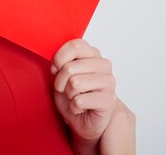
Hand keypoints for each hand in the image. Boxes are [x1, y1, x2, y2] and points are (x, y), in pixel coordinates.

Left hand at [51, 39, 134, 154]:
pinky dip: (74, 107)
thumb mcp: (61, 74)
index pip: (75, 45)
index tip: (56, 68)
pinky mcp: (109, 100)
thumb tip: (56, 62)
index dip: (59, 58)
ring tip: (74, 97)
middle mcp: (104, 65)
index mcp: (93, 54)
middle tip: (65, 89)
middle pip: (69, 68)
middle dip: (60, 82)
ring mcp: (109, 82)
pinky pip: (79, 101)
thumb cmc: (72, 95)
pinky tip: (81, 107)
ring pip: (74, 83)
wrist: (83, 119)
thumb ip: (60, 62)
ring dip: (68, 95)